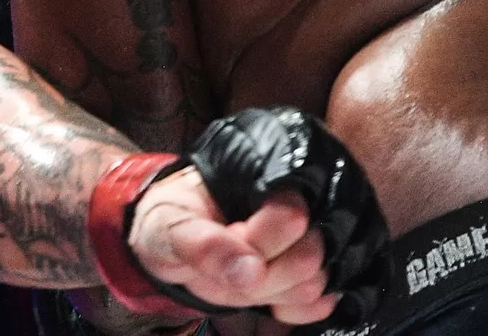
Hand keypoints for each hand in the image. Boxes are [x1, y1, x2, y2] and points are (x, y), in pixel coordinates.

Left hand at [129, 166, 337, 327]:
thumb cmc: (170, 222)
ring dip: (270, 292)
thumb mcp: (169, 224)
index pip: (292, 217)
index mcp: (266, 177)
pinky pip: (319, 304)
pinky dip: (289, 310)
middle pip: (310, 256)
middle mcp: (298, 204)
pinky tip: (262, 296)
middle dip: (260, 274)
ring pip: (314, 284)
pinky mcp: (309, 273)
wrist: (170, 242)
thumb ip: (203, 244)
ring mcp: (307, 241)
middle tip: (229, 265)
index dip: (257, 242)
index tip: (228, 240)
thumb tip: (249, 271)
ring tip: (240, 274)